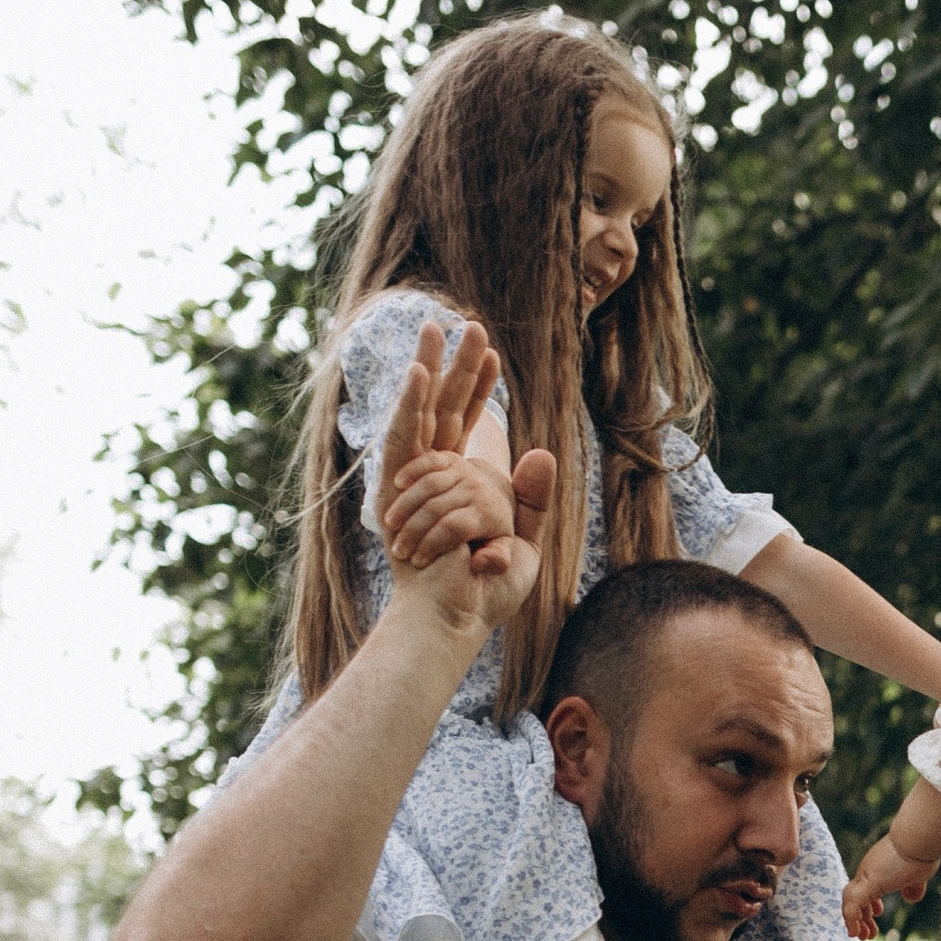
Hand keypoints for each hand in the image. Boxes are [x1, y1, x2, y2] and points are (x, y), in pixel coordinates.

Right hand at [376, 320, 553, 635]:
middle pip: (445, 409)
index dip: (480, 391)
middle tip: (470, 324)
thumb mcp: (522, 540)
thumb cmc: (484, 591)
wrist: (457, 615)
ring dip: (432, 368)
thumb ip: (532, 498)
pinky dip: (412, 404)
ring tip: (440, 328)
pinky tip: (421, 373)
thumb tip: (541, 449)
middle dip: (459, 366)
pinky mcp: (399, 489)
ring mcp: (413, 480)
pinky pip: (405, 438)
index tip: (494, 357)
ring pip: (423, 412)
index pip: (468, 426)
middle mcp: (430, 476)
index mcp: (456, 484)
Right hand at [381, 448, 512, 572]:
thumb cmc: (493, 534)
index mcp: (488, 514)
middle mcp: (476, 489)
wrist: (498, 499)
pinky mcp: (450, 460)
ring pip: (428, 485)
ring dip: (405, 506)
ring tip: (390, 526)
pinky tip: (396, 486)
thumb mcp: (504, 552)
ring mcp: (464, 471)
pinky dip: (410, 471)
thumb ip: (497, 560)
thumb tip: (478, 562)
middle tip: (397, 551)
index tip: (417, 561)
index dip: (431, 545)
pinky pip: (427, 461)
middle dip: (413, 531)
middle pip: (435, 508)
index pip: (452, 528)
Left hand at [842, 833, 937, 939]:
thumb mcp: (919, 873)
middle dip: (861, 916)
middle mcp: (868, 869)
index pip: (865, 887)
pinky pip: (853, 905)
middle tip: (868, 934)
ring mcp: (867, 875)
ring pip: (850, 901)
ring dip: (854, 921)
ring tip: (862, 937)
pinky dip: (851, 920)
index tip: (878, 913)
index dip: (869, 903)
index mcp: (878, 867)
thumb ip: (914, 886)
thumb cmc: (924, 850)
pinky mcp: (870, 882)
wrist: (921, 836)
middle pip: (855, 895)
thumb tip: (910, 898)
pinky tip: (855, 933)